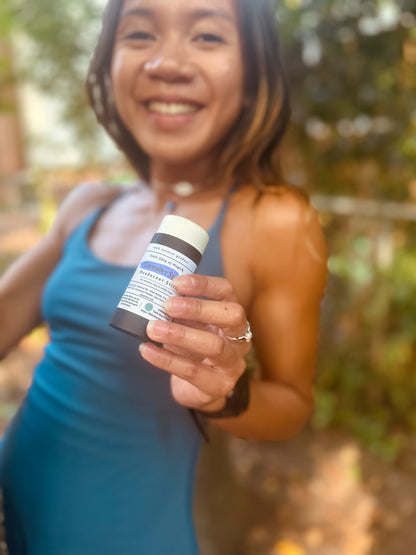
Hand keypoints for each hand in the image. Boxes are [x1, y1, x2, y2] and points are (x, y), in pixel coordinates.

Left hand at [138, 274, 250, 411]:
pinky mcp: (219, 385)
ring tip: (153, 328)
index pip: (226, 292)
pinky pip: (192, 371)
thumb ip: (179, 313)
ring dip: (180, 334)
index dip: (204, 284)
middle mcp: (239, 338)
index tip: (177, 281)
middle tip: (166, 305)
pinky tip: (147, 350)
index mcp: (232, 317)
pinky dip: (166, 360)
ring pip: (214, 345)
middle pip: (230, 315)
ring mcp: (233, 363)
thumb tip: (152, 296)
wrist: (199, 392)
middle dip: (198, 308)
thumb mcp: (190, 327)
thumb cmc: (193, 351)